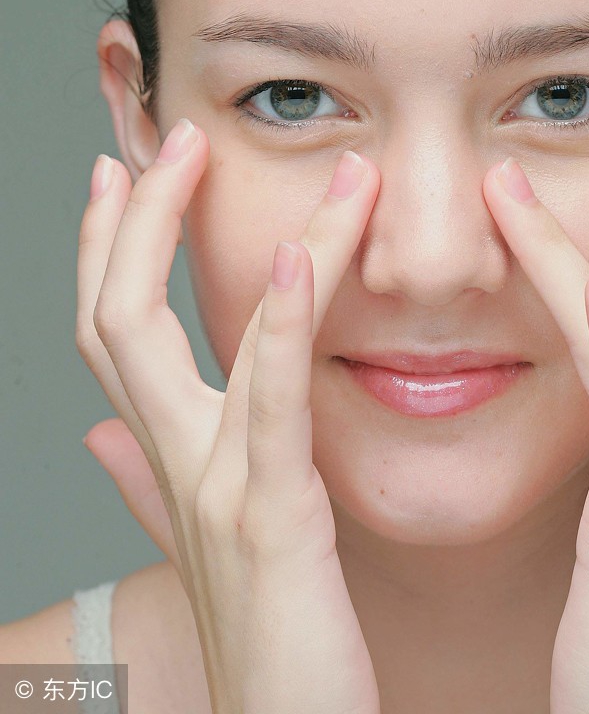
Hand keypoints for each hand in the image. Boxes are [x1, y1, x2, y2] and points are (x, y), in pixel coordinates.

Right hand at [77, 125, 382, 713]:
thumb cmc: (270, 641)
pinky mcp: (271, 518)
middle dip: (129, 221)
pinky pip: (267, 405)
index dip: (104, 247)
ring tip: (219, 154)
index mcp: (172, 459)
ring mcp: (213, 488)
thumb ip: (149, 484)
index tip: (124, 172)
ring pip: (178, 337)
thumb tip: (98, 439)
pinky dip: (278, 325)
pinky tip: (297, 255)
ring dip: (192, 240)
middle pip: (114, 317)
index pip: (115, 329)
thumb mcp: (205, 544)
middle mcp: (177, 463)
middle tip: (164, 141)